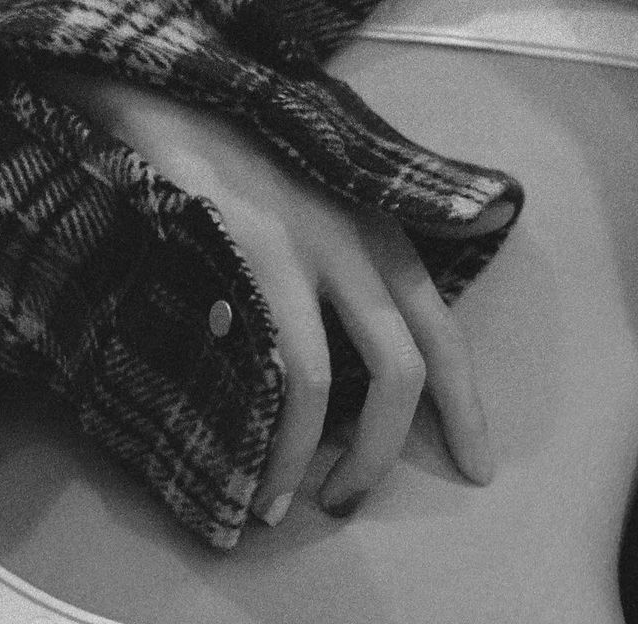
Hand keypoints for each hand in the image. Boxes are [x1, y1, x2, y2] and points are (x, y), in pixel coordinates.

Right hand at [38, 76, 494, 523]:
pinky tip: (259, 475)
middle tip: (347, 504)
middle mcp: (361, 237)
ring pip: (351, 374)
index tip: (475, 467)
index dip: (466, 407)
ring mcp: (310, 244)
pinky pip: (289, 370)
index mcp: (379, 235)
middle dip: (386, 452)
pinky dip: (283, 439)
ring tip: (287, 508)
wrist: (161, 102)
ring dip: (328, 459)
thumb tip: (333, 393)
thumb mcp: (306, 225)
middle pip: (408, 365)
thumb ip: (334, 288)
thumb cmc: (227, 174)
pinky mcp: (258, 254)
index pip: (442, 333)